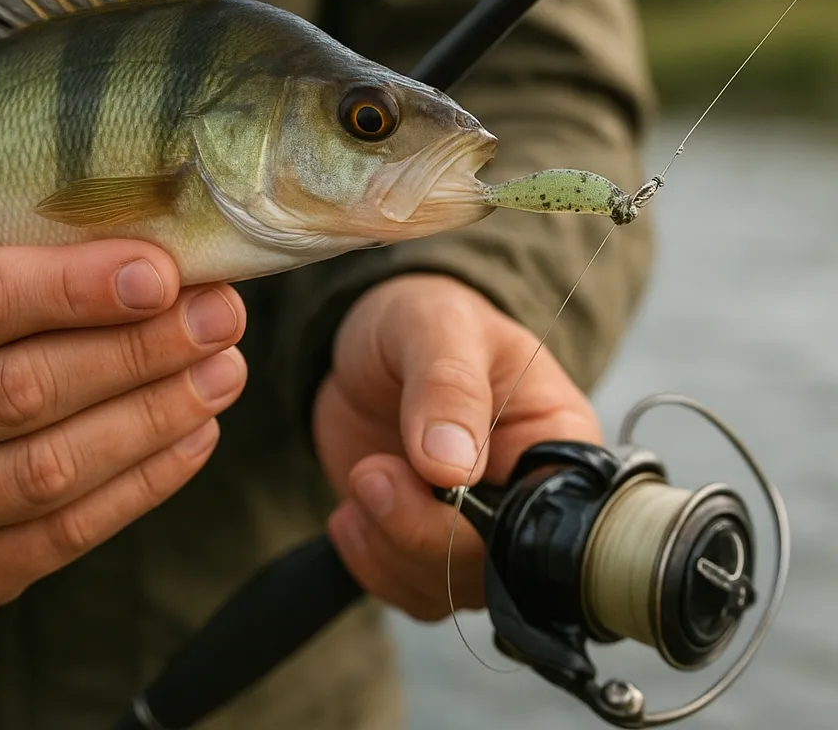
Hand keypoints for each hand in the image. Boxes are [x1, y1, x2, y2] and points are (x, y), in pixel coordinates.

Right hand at [0, 240, 245, 610]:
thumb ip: (27, 281)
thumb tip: (159, 266)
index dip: (76, 288)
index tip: (163, 274)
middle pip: (24, 389)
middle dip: (139, 351)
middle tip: (221, 318)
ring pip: (52, 468)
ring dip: (156, 416)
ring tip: (225, 373)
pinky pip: (67, 531)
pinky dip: (146, 482)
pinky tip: (198, 433)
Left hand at [313, 274, 599, 620]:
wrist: (372, 338)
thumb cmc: (425, 317)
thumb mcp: (438, 326)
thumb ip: (449, 386)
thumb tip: (453, 467)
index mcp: (558, 441)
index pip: (553, 518)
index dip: (491, 524)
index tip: (434, 481)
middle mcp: (526, 496)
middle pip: (497, 567)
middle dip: (423, 534)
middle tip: (372, 474)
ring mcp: (476, 527)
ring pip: (448, 587)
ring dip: (391, 549)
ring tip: (363, 478)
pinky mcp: (425, 541)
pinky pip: (409, 589)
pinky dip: (371, 563)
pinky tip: (349, 512)